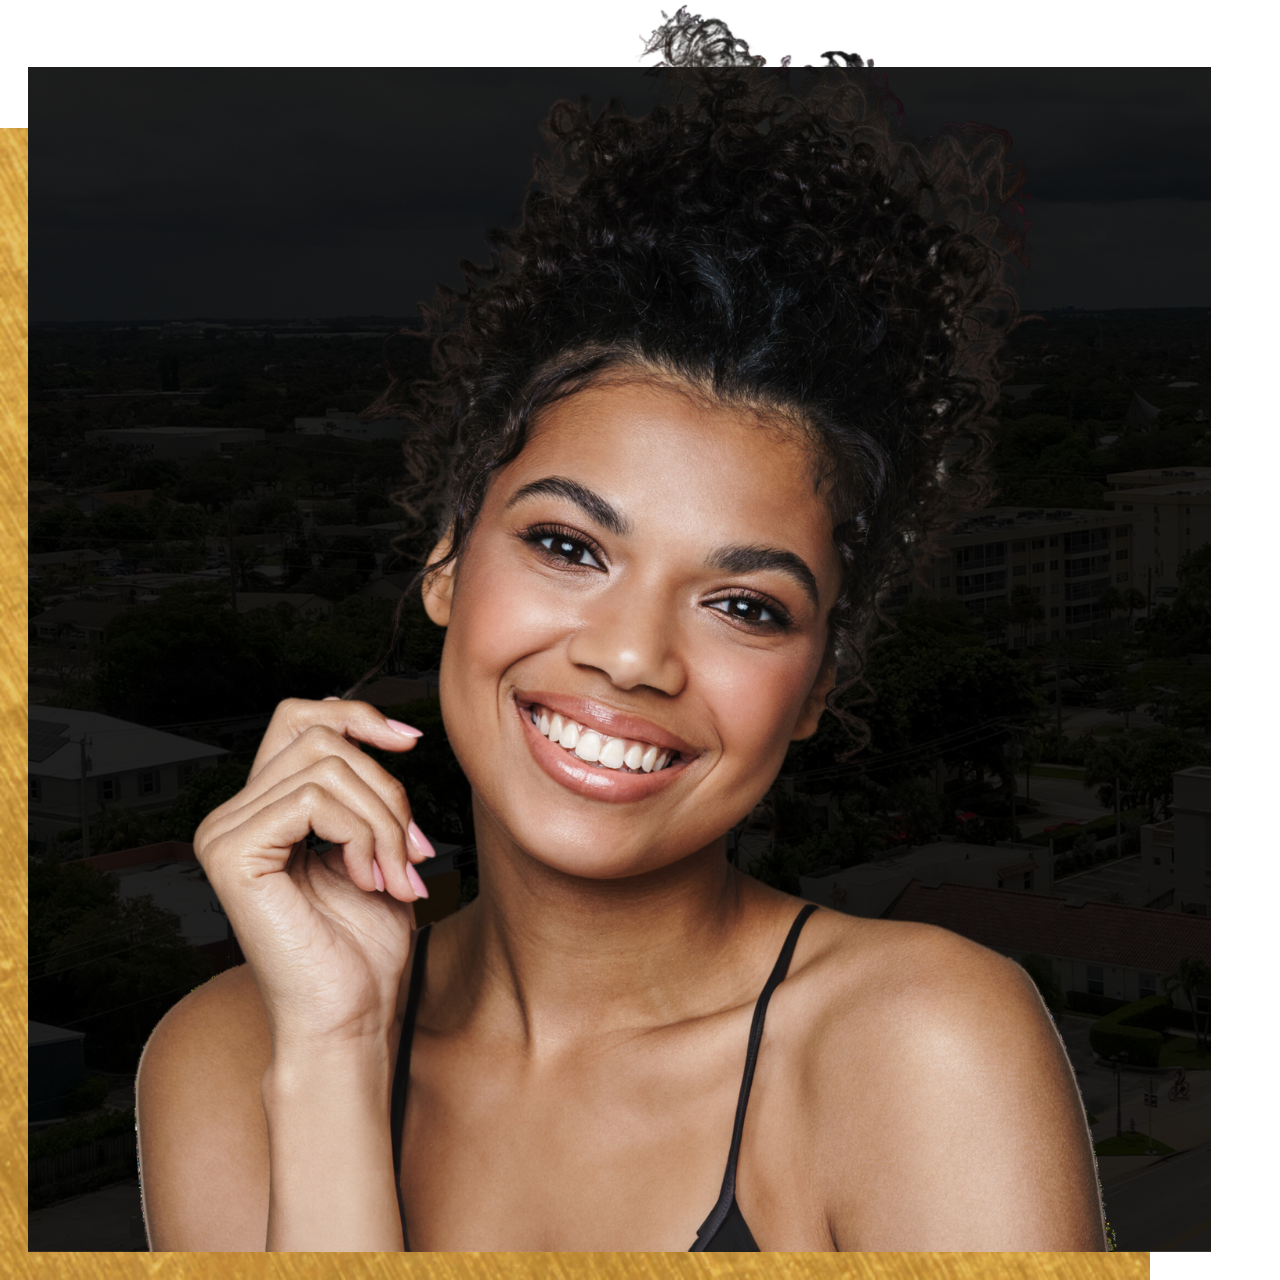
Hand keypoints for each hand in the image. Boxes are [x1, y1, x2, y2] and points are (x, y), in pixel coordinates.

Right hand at [194, 697, 435, 1058]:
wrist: (352, 1018)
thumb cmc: (365, 949)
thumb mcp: (376, 848)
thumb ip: (365, 791)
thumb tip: (392, 731)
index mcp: (263, 810)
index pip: (299, 719)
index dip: (356, 716)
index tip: (410, 741)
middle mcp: (233, 816)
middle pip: (322, 740)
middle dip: (387, 791)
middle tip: (415, 853)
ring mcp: (224, 833)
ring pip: (327, 769)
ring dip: (385, 822)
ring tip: (396, 876)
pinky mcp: (231, 854)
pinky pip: (313, 802)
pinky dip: (362, 836)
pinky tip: (368, 880)